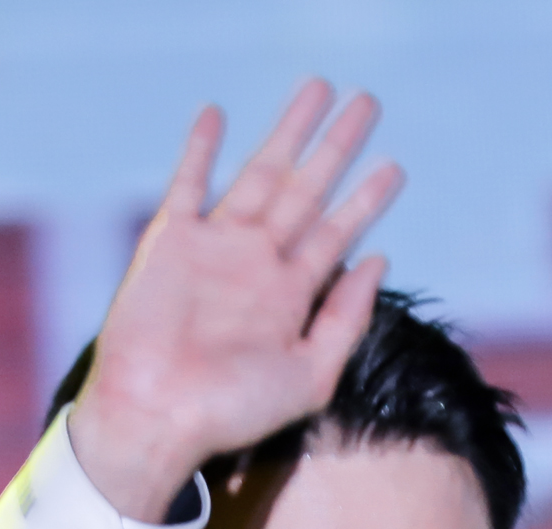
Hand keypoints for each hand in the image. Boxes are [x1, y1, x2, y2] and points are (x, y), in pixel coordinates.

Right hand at [68, 79, 404, 518]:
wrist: (157, 417)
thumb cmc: (232, 412)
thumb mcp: (311, 375)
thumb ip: (346, 319)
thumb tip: (377, 260)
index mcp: (290, 297)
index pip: (336, 235)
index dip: (365, 200)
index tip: (394, 167)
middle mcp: (256, 266)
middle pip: (305, 191)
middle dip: (337, 149)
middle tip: (367, 105)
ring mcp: (214, 249)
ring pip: (258, 174)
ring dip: (287, 133)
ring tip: (318, 89)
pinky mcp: (170, 241)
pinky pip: (188, 185)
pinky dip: (200, 149)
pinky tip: (217, 115)